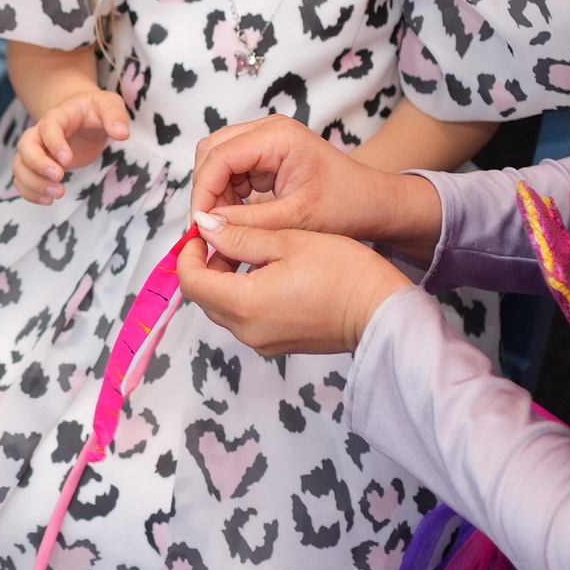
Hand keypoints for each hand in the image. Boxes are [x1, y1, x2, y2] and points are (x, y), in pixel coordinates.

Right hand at [14, 88, 131, 203]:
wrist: (82, 116)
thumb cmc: (95, 111)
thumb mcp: (109, 105)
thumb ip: (115, 116)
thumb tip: (122, 134)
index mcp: (58, 116)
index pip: (48, 127)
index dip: (54, 144)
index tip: (68, 161)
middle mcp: (40, 133)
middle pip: (25, 147)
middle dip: (38, 165)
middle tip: (60, 178)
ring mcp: (36, 150)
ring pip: (20, 166)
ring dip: (33, 183)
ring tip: (57, 194)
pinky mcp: (37, 166)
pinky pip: (22, 180)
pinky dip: (29, 192)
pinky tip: (48, 200)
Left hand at [174, 216, 412, 356]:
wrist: (382, 311)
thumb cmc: (342, 272)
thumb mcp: (287, 241)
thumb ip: (240, 236)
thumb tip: (204, 226)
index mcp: (244, 304)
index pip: (191, 281)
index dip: (188, 253)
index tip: (201, 230)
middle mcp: (246, 330)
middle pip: (204, 297)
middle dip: (205, 265)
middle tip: (224, 235)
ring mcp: (262, 342)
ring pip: (223, 308)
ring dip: (224, 280)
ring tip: (248, 249)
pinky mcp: (277, 344)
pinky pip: (244, 319)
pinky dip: (242, 294)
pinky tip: (265, 272)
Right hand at [190, 116, 440, 251]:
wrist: (375, 204)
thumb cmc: (348, 206)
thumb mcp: (297, 220)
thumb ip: (248, 222)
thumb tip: (205, 225)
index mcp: (278, 137)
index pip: (219, 156)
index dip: (203, 192)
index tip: (198, 226)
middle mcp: (268, 130)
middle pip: (212, 151)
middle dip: (206, 190)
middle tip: (207, 228)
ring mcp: (266, 140)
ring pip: (217, 160)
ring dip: (215, 193)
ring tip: (225, 226)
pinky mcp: (265, 155)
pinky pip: (232, 170)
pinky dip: (227, 195)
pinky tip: (236, 219)